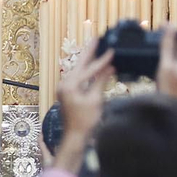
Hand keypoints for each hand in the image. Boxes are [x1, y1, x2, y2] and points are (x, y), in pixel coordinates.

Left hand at [53, 40, 111, 171]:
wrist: (75, 137)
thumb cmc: (85, 122)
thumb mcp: (95, 100)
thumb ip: (101, 82)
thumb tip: (110, 67)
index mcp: (69, 85)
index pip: (88, 70)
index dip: (101, 60)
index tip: (111, 50)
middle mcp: (64, 84)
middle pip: (80, 65)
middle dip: (89, 52)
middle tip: (96, 38)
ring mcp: (65, 88)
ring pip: (79, 70)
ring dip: (88, 61)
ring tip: (95, 48)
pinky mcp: (68, 92)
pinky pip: (78, 78)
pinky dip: (87, 72)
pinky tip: (93, 66)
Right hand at [153, 26, 176, 107]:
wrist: (171, 110)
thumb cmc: (170, 89)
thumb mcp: (167, 64)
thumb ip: (168, 46)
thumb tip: (171, 26)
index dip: (170, 30)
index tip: (160, 24)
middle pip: (175, 46)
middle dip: (166, 38)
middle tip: (154, 33)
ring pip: (170, 56)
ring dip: (161, 49)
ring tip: (151, 45)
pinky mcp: (172, 81)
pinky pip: (166, 65)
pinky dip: (158, 60)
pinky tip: (150, 64)